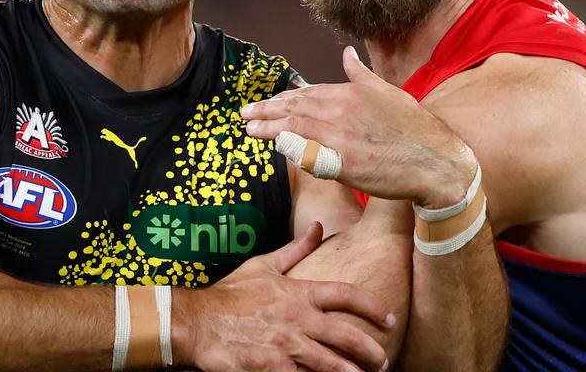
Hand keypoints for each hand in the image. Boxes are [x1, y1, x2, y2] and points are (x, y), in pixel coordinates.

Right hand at [175, 222, 393, 371]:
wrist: (196, 322)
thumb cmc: (230, 295)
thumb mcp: (264, 266)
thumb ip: (296, 250)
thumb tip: (318, 227)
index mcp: (298, 292)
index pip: (346, 294)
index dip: (373, 306)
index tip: (390, 318)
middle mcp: (297, 318)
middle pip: (347, 335)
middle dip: (371, 350)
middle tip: (383, 360)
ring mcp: (286, 345)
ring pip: (331, 364)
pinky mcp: (271, 368)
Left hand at [243, 46, 474, 207]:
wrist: (435, 160)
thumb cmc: (413, 127)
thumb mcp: (387, 92)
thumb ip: (360, 73)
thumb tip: (348, 52)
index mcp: (350, 93)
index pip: (306, 94)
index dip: (281, 99)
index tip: (264, 104)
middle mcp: (342, 111)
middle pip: (294, 109)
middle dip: (267, 111)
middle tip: (245, 115)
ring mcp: (341, 137)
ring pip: (295, 129)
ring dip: (269, 129)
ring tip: (250, 130)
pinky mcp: (344, 163)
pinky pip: (309, 154)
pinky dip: (291, 149)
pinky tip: (276, 149)